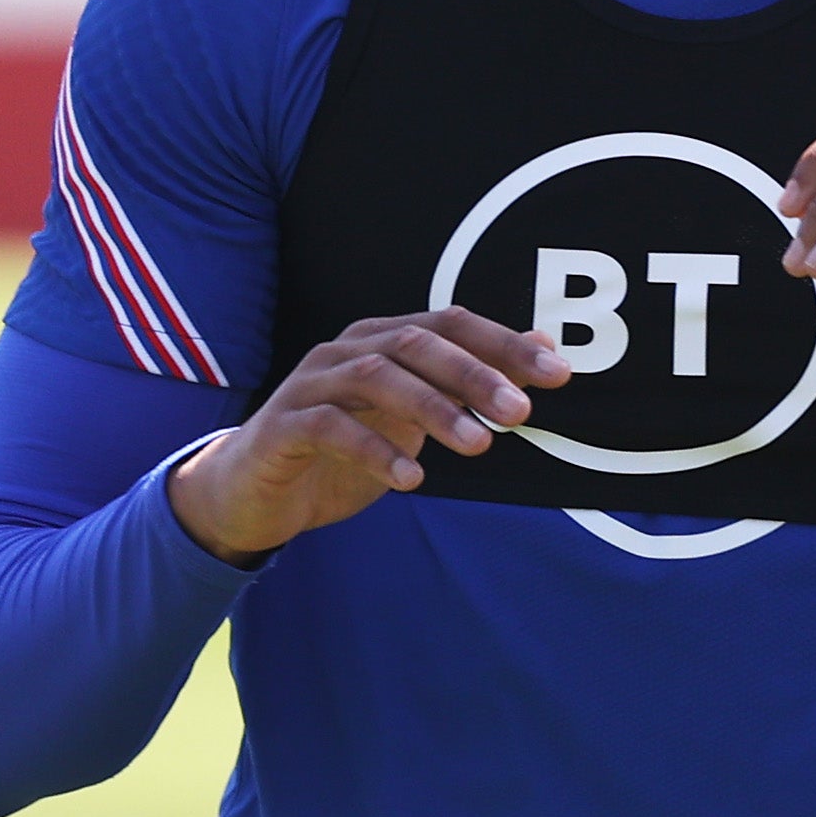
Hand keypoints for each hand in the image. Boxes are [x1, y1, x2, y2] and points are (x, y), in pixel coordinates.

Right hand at [168, 309, 567, 565]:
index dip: (505, 345)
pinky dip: (375, 450)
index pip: (451, 323)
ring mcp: (311, 384)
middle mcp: (346, 351)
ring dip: (434, 409)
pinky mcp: (283, 426)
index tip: (559, 374)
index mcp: (383, 340)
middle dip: (475, 375)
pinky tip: (412, 479)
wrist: (256, 493)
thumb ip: (470, 383)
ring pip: (377, 378)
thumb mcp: (415, 418)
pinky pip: (331, 427)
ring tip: (479, 446)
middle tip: (522, 413)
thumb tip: (544, 348)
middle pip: (418, 344)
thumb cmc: (344, 450)